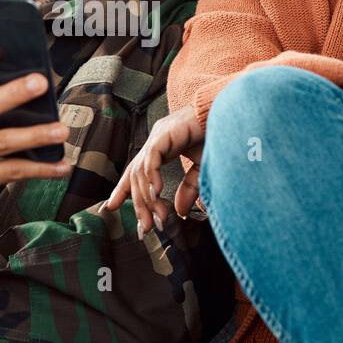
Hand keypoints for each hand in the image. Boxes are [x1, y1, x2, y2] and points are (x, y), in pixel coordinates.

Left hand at [106, 104, 204, 237]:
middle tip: (147, 227)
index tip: (111, 207)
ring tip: (156, 216)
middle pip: (136, 175)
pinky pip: (153, 157)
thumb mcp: (202, 169)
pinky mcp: (166, 132)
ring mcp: (159, 135)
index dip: (123, 189)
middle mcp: (155, 141)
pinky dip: (152, 175)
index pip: (136, 170)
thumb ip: (189, 189)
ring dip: (147, 196)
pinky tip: (156, 192)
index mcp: (161, 147)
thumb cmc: (217, 137)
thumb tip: (180, 212)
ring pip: (141, 169)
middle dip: (139, 203)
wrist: (230, 115)